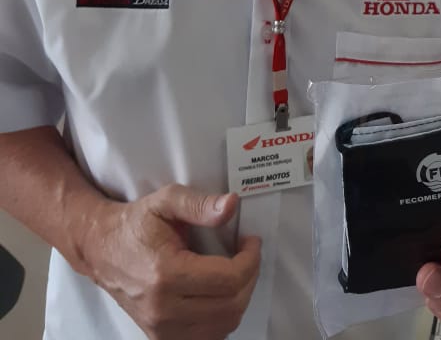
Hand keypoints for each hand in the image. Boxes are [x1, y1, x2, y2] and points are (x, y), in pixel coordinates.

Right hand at [82, 184, 260, 339]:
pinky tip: (220, 293)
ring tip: (235, 271)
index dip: (250, 260)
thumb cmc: (135, 225)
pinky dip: (222, 317)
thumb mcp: (166, 201)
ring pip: (223, 326)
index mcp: (165, 274)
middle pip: (231, 306)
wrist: (102, 250)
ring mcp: (160, 328)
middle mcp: (163, 309)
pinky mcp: (160, 337)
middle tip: (247, 255)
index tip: (251, 242)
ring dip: (239, 298)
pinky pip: (207, 336)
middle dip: (249, 277)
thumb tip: (230, 206)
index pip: (228, 280)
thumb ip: (199, 204)